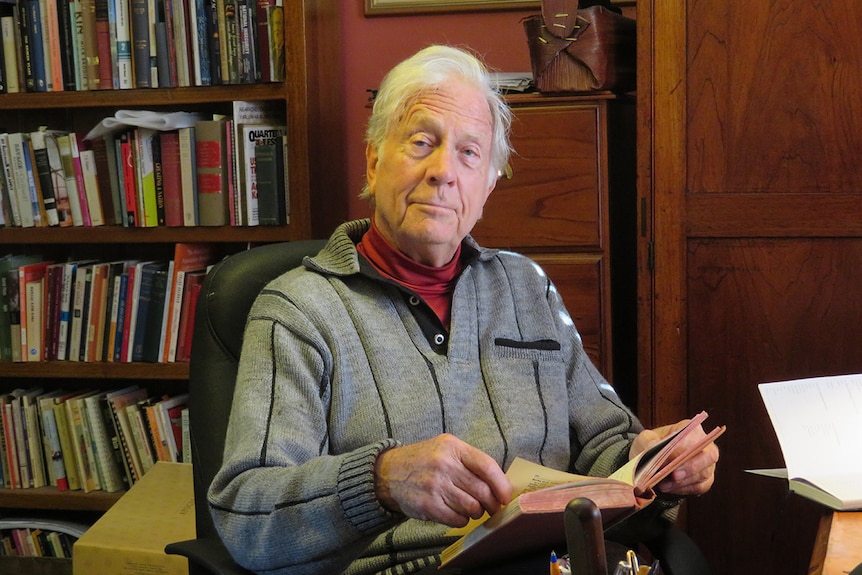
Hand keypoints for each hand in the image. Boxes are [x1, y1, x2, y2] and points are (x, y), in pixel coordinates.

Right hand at [374, 434, 511, 526]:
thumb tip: (500, 485)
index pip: (487, 466)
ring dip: (476, 512)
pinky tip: (456, 514)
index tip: (506, 496)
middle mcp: (444, 464)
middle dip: (492, 504)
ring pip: (472, 508)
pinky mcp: (427, 505)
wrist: (388, 473)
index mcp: (453, 447)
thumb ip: (470, 461)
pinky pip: (457, 519)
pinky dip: (462, 520)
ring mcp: (435, 486)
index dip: (501, 485)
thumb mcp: (446, 448)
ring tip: (472, 509)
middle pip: (482, 491)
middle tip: (492, 508)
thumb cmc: (424, 461)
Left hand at [630, 418, 719, 496]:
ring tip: (663, 485)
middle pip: (709, 456)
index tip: (671, 456)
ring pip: (703, 474)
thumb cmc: (651, 446)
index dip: (686, 447)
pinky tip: (669, 488)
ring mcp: (707, 465)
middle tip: (673, 475)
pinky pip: (699, 487)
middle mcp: (705, 446)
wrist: (652, 460)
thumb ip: (649, 441)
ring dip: (683, 481)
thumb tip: (654, 447)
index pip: (696, 437)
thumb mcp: (645, 439)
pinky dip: (683, 489)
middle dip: (691, 467)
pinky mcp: (704, 481)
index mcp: (692, 430)